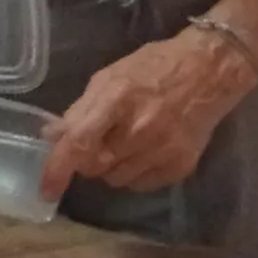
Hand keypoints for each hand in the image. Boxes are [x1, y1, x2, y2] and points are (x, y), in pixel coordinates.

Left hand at [38, 29, 256, 198]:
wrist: (210, 72)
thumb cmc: (154, 67)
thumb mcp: (109, 77)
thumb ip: (80, 109)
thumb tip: (52, 136)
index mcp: (117, 99)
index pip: (79, 143)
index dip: (57, 169)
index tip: (46, 190)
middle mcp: (141, 129)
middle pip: (95, 167)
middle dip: (85, 161)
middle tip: (94, 144)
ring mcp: (164, 150)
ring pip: (116, 180)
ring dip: (110, 168)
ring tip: (122, 143)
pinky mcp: (181, 165)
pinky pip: (142, 185)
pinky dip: (134, 174)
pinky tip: (141, 152)